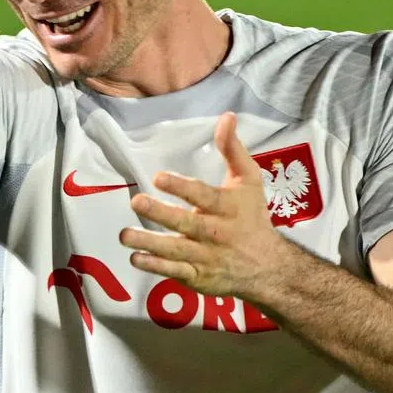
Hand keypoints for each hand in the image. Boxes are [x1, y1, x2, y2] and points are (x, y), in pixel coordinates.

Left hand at [119, 112, 289, 297]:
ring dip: (148, 242)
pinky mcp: (198, 275)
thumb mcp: (249, 180)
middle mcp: (216, 233)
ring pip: (175, 249)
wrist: (268, 267)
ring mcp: (206, 256)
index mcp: (227, 207)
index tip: (158, 177)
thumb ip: (233, 149)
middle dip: (160, 213)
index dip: (181, 187)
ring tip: (124, 234)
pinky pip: (174, 270)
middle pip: (186, 223)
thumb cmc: (252, 216)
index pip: (203, 196)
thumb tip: (226, 116)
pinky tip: (135, 257)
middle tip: (136, 201)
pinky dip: (155, 266)